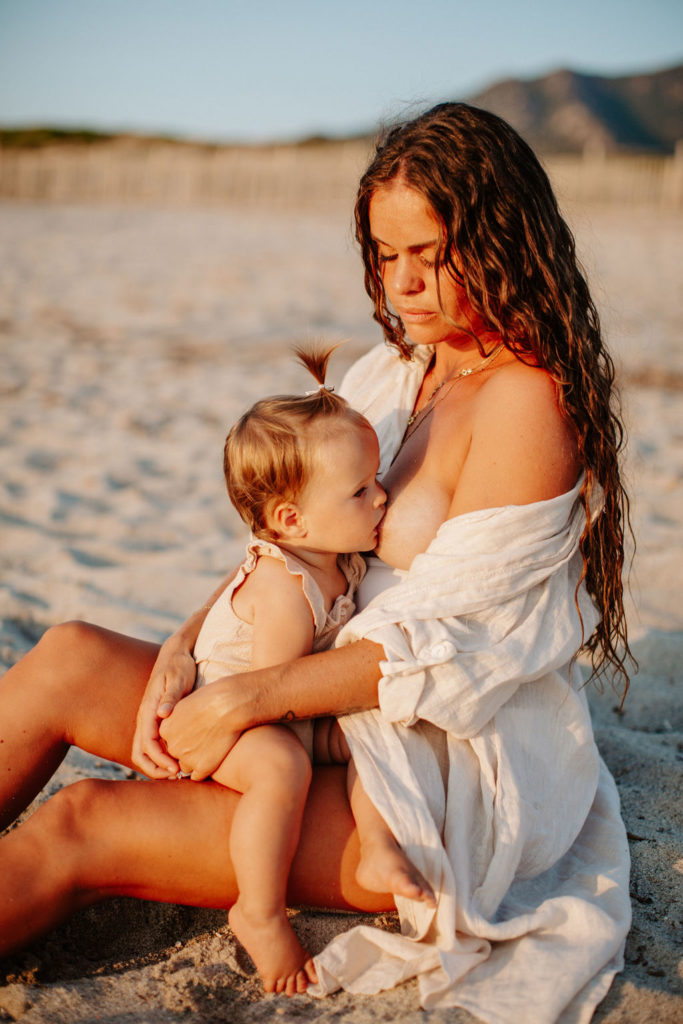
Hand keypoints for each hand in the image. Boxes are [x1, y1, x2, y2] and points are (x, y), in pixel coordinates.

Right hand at [132, 638, 197, 778]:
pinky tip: (177, 761)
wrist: (176, 654)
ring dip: (156, 765)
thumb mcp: (179, 678)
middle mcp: (144, 717)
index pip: (147, 742)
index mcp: (148, 709)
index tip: (176, 769)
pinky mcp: (155, 720)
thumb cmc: (179, 665)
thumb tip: (162, 714)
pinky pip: (151, 744)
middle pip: (140, 752)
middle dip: (155, 768)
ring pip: (143, 750)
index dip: (160, 759)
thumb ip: (171, 696)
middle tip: (177, 776)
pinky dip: (159, 757)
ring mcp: (148, 719)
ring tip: (176, 774)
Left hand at [159, 675, 251, 779]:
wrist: (229, 705)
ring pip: (186, 766)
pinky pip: (198, 776)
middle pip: (176, 754)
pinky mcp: (202, 767)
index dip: (183, 736)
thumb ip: (176, 719)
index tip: (196, 730)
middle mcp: (172, 746)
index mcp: (165, 730)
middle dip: (188, 749)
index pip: (170, 740)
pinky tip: (214, 756)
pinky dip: (205, 769)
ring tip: (212, 745)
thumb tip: (176, 726)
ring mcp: (186, 758)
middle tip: (204, 737)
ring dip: (196, 760)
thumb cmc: (211, 699)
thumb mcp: (185, 704)